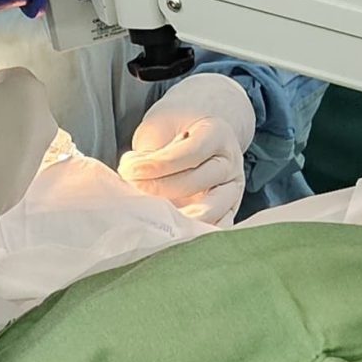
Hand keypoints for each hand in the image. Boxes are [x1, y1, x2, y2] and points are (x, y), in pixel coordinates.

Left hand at [120, 72, 254, 224]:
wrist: (198, 132)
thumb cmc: (177, 130)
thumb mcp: (164, 127)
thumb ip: (152, 151)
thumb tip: (131, 177)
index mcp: (217, 134)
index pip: (191, 153)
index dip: (159, 165)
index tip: (129, 169)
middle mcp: (230, 162)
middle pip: (198, 182)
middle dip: (159, 189)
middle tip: (131, 189)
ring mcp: (232, 189)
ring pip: (212, 209)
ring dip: (179, 217)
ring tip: (152, 217)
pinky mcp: (229, 211)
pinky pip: (218, 227)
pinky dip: (195, 234)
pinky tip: (171, 234)